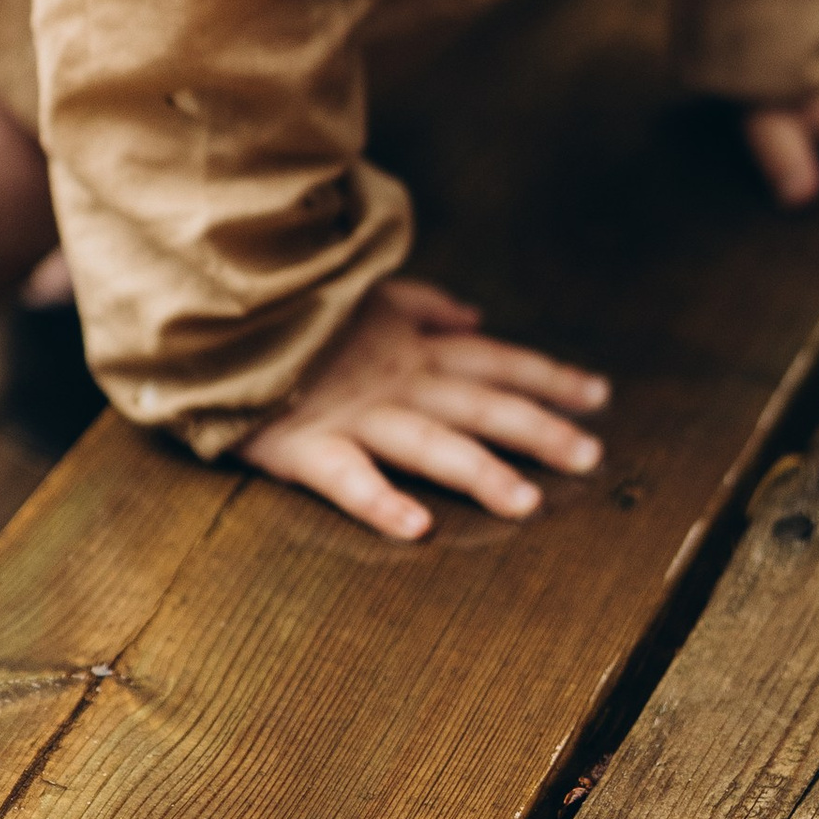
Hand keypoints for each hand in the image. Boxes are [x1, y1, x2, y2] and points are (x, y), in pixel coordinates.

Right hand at [241, 275, 610, 542]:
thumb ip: (423, 305)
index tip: (600, 397)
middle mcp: (396, 379)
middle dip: (539, 429)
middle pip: (480, 403)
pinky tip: (416, 527)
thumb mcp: (366, 291)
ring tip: (526, 503)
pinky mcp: (304, 444)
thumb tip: (474, 314)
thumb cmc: (292, 307)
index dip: (548, 377)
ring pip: (429, 443)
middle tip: (591, 458)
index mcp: (411, 347)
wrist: (218, 312)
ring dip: (480, 471)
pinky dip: (381, 500)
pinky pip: (347, 477)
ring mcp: (354, 413)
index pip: (495, 359)